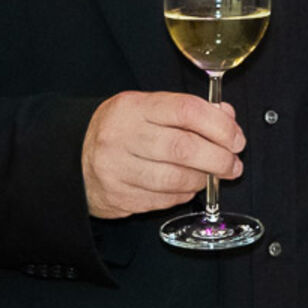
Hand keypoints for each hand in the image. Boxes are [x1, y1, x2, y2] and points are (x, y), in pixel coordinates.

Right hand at [80, 91, 244, 218]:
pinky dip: (182, 195)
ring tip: (214, 176)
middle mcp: (121, 136)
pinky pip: (161, 200)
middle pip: (183, 148)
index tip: (236, 138)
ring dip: (203, 180)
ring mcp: (115, 169)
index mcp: (134, 107)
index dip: (219, 126)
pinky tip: (188, 187)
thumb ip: (189, 110)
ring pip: (173, 179)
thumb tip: (227, 119)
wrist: (71, 156)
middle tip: (233, 163)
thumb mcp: (150, 107)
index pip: (186, 110)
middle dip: (218, 159)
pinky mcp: (115, 197)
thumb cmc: (121, 129)